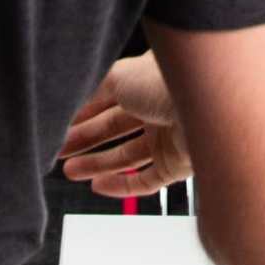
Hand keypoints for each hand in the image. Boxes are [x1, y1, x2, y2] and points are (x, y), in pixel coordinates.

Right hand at [60, 54, 191, 200]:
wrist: (206, 108)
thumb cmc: (166, 82)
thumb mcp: (117, 78)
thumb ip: (94, 93)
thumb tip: (74, 104)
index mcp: (144, 83)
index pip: (107, 101)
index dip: (82, 115)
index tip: (60, 126)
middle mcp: (157, 110)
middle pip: (114, 130)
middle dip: (84, 140)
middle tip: (59, 150)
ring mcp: (167, 139)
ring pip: (127, 157)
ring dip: (97, 165)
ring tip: (70, 171)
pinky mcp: (176, 166)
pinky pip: (145, 181)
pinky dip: (121, 186)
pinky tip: (99, 186)